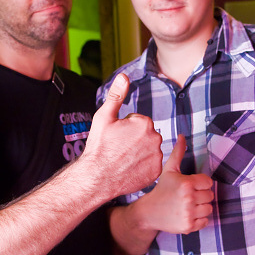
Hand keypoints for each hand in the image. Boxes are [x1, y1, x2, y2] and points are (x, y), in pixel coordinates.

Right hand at [84, 73, 162, 197]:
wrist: (97, 177)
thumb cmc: (99, 147)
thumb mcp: (104, 117)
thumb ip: (116, 95)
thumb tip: (124, 76)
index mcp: (144, 123)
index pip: (139, 121)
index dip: (126, 128)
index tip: (116, 137)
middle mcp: (155, 138)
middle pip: (146, 135)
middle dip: (135, 139)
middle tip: (119, 148)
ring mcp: (157, 156)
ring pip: (150, 149)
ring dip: (140, 152)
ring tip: (124, 159)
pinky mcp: (156, 172)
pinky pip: (152, 165)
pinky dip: (143, 166)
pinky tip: (130, 169)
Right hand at [139, 135, 213, 233]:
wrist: (149, 212)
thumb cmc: (162, 189)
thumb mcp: (169, 170)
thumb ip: (178, 152)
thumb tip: (183, 136)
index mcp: (186, 183)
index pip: (208, 182)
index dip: (201, 184)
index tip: (191, 186)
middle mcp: (188, 198)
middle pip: (210, 195)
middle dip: (201, 195)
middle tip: (188, 196)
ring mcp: (189, 213)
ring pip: (209, 209)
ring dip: (201, 207)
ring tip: (188, 205)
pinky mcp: (188, 226)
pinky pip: (205, 221)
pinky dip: (199, 219)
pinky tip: (188, 214)